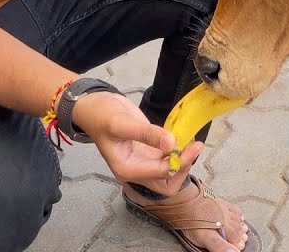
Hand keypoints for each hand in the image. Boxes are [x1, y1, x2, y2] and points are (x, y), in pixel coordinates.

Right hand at [72, 91, 204, 195]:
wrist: (94, 106)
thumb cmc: (101, 115)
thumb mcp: (121, 122)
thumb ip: (145, 133)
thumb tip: (171, 143)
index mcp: (127, 169)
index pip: (160, 174)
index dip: (179, 162)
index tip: (192, 145)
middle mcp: (136, 170)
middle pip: (167, 183)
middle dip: (183, 168)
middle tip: (194, 147)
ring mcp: (143, 162)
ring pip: (169, 172)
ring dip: (183, 160)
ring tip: (192, 141)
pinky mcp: (149, 152)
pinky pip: (167, 158)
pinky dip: (179, 151)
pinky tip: (185, 137)